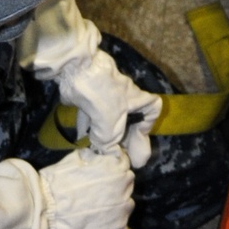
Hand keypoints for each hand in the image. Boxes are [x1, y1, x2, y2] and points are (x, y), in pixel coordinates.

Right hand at [39, 148, 134, 228]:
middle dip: (115, 185)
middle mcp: (125, 192)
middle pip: (126, 185)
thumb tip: (98, 157)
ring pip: (124, 206)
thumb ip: (93, 158)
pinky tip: (95, 223)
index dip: (112, 166)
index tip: (103, 171)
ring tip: (95, 208)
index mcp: (117, 170)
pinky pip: (119, 225)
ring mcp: (122, 214)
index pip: (123, 164)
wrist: (45, 212)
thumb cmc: (57, 182)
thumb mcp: (75, 159)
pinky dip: (110, 224)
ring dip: (115, 205)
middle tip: (97, 191)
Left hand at [56, 48, 161, 167]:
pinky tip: (83, 141)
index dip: (148, 124)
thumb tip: (111, 154)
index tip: (139, 136)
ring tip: (103, 154)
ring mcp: (104, 97)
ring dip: (106, 137)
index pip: (152, 108)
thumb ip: (110, 142)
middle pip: (129, 120)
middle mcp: (123, 98)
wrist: (75, 70)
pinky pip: (92, 117)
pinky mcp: (87, 98)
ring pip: (109, 120)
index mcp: (135, 100)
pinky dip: (89, 130)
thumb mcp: (110, 124)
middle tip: (124, 159)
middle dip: (126, 139)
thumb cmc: (101, 95)